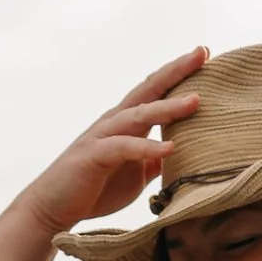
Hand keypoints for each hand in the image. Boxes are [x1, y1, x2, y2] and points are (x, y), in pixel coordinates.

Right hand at [21, 47, 206, 238]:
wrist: (54, 208)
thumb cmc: (94, 189)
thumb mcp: (135, 173)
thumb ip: (154, 159)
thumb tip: (179, 155)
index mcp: (127, 122)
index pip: (157, 91)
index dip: (180, 74)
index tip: (207, 57)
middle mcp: (116, 121)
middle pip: (149, 89)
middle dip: (177, 70)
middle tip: (203, 52)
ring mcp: (103, 135)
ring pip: (139, 114)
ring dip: (168, 107)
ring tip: (196, 101)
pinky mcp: (93, 155)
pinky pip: (124, 147)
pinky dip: (147, 147)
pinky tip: (170, 148)